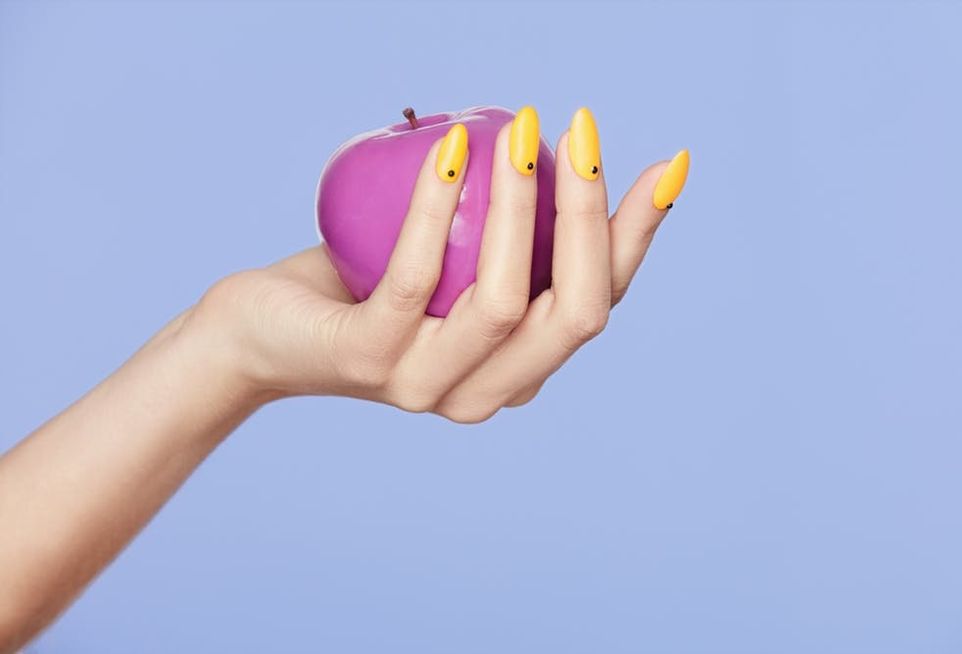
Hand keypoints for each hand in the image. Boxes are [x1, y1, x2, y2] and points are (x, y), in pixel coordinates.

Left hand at [188, 112, 687, 421]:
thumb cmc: (359, 284)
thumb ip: (502, 240)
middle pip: (577, 315)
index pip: (597, 304)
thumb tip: (559, 152)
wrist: (259, 335)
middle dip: (593, 218)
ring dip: (525, 207)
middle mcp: (485, 393)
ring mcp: (427, 387)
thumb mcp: (449, 262)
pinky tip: (450, 149)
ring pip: (507, 303)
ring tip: (520, 131)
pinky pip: (417, 275)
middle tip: (582, 130)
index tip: (665, 165)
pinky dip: (440, 206)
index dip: (638, 236)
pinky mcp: (369, 360)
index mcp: (516, 372)